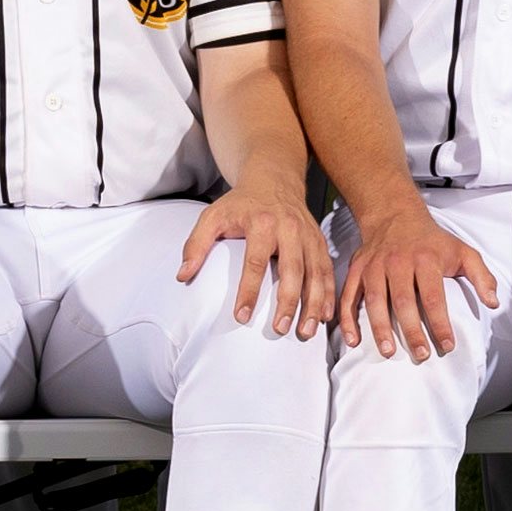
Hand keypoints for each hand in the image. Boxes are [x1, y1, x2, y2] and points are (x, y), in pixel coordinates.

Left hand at [177, 184, 332, 339]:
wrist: (274, 179)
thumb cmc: (241, 203)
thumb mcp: (213, 215)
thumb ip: (196, 244)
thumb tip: (182, 275)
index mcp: (261, 223)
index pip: (255, 262)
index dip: (248, 291)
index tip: (241, 316)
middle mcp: (289, 229)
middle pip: (292, 270)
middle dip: (288, 302)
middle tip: (280, 329)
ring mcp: (308, 236)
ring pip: (315, 273)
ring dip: (313, 304)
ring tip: (305, 331)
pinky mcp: (319, 242)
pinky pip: (327, 270)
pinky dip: (328, 294)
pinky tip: (325, 315)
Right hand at [337, 203, 504, 360]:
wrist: (395, 215)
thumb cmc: (432, 241)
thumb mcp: (463, 251)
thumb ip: (482, 276)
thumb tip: (493, 303)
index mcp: (425, 259)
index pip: (433, 296)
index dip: (440, 323)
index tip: (447, 346)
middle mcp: (397, 262)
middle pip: (403, 301)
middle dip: (412, 331)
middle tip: (421, 355)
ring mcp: (374, 266)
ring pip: (374, 300)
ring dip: (380, 328)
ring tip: (389, 352)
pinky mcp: (357, 270)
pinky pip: (349, 296)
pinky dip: (347, 319)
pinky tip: (353, 340)